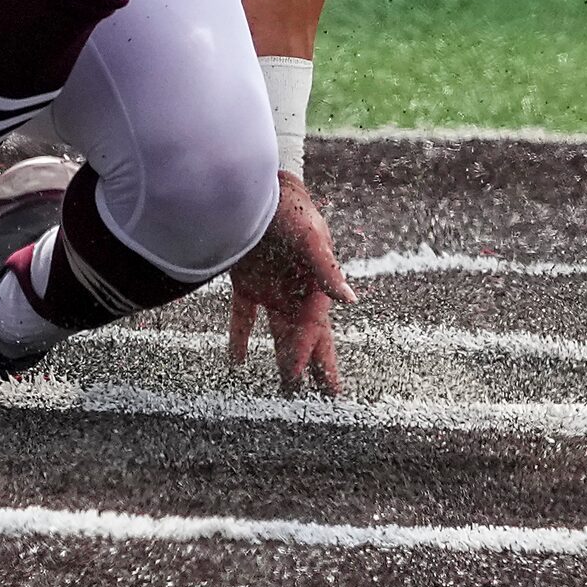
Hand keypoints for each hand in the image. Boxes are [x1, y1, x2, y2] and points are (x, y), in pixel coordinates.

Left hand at [226, 173, 356, 395]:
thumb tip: (350, 300)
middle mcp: (296, 290)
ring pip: (280, 332)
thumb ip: (327, 268)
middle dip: (317, 364)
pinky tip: (236, 361)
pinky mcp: (248, 285)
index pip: (314, 326)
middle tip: (328, 397)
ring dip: (284, 357)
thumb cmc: (288, 208)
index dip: (308, 352)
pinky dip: (240, 337)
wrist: (249, 189)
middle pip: (309, 335)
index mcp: (314, 283)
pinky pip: (244, 317)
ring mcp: (273, 289)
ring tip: (289, 387)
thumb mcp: (309, 236)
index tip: (300, 377)